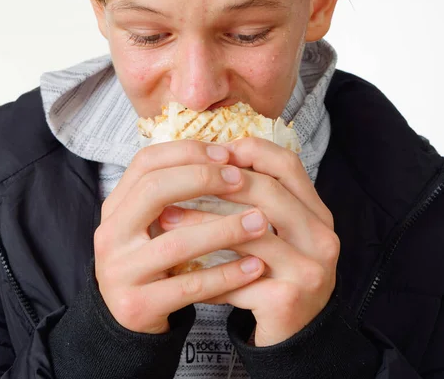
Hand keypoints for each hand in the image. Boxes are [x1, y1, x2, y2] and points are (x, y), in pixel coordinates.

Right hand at [94, 140, 266, 333]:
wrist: (130, 319)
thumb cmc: (154, 259)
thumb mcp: (152, 221)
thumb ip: (175, 190)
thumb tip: (226, 153)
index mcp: (115, 206)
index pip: (145, 162)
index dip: (186, 152)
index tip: (226, 153)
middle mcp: (110, 234)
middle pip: (154, 190)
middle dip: (202, 179)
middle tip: (241, 180)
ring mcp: (120, 272)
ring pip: (176, 242)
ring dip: (224, 229)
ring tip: (260, 222)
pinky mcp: (138, 306)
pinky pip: (190, 285)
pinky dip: (226, 274)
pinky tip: (255, 266)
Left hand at [159, 137, 339, 346]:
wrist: (295, 336)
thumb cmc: (276, 274)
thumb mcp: (276, 232)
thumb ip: (255, 199)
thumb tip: (206, 161)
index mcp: (317, 214)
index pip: (288, 165)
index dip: (250, 152)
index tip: (213, 153)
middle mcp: (321, 237)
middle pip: (269, 192)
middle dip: (219, 184)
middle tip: (179, 183)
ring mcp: (309, 270)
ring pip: (250, 233)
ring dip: (202, 224)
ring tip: (167, 219)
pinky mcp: (288, 300)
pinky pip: (238, 278)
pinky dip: (208, 271)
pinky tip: (181, 268)